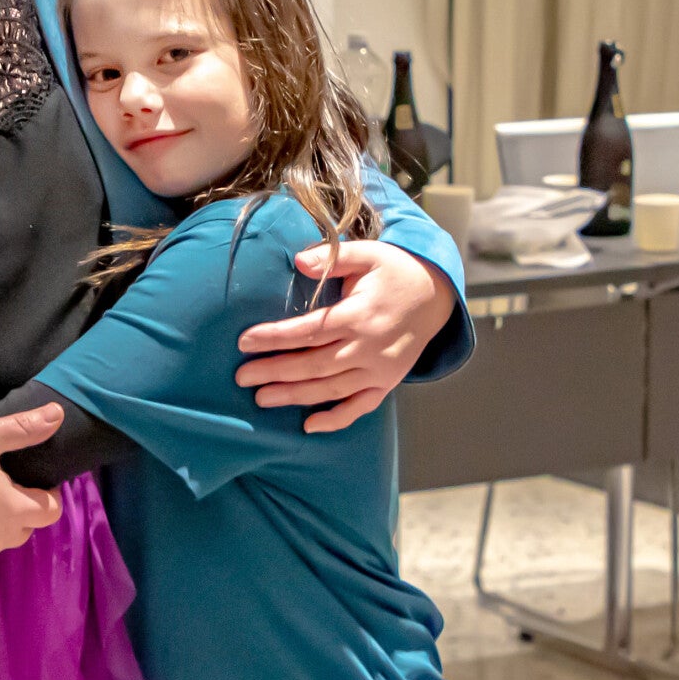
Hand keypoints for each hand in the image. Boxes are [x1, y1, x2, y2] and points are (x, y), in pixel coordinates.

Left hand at [235, 240, 456, 433]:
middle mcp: (369, 347)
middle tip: (241, 377)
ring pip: (331, 389)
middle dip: (275, 372)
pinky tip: (309, 425)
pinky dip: (336, 419)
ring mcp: (380, 369)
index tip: (244, 342)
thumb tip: (298, 260)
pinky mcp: (387, 383)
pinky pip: (361, 406)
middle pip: (314, 365)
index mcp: (359, 315)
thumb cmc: (393, 271)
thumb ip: (333, 256)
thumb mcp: (368, 253)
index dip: (275, 338)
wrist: (436, 296)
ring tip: (261, 399)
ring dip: (295, 396)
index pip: (310, 330)